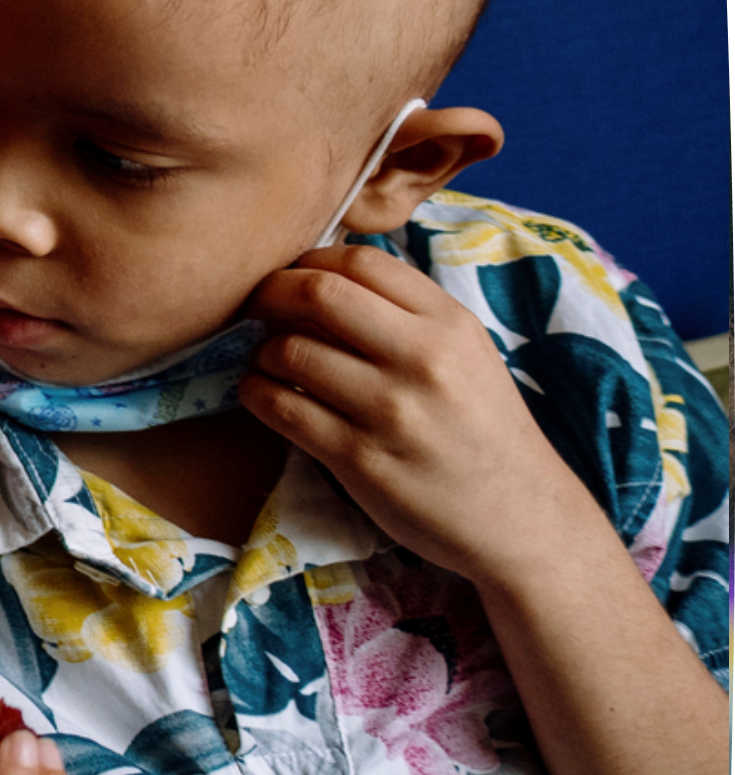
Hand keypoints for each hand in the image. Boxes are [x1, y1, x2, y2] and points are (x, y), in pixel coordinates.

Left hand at [239, 245, 608, 581]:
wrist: (518, 515)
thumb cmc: (481, 428)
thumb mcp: (466, 355)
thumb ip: (407, 315)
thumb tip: (325, 275)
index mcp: (451, 325)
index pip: (362, 261)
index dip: (312, 259)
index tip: (293, 275)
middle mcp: (423, 360)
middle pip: (319, 294)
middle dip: (271, 292)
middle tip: (257, 307)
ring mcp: (390, 411)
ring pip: (290, 351)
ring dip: (261, 351)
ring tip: (266, 360)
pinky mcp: (360, 459)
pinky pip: (282, 409)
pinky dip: (256, 393)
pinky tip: (263, 394)